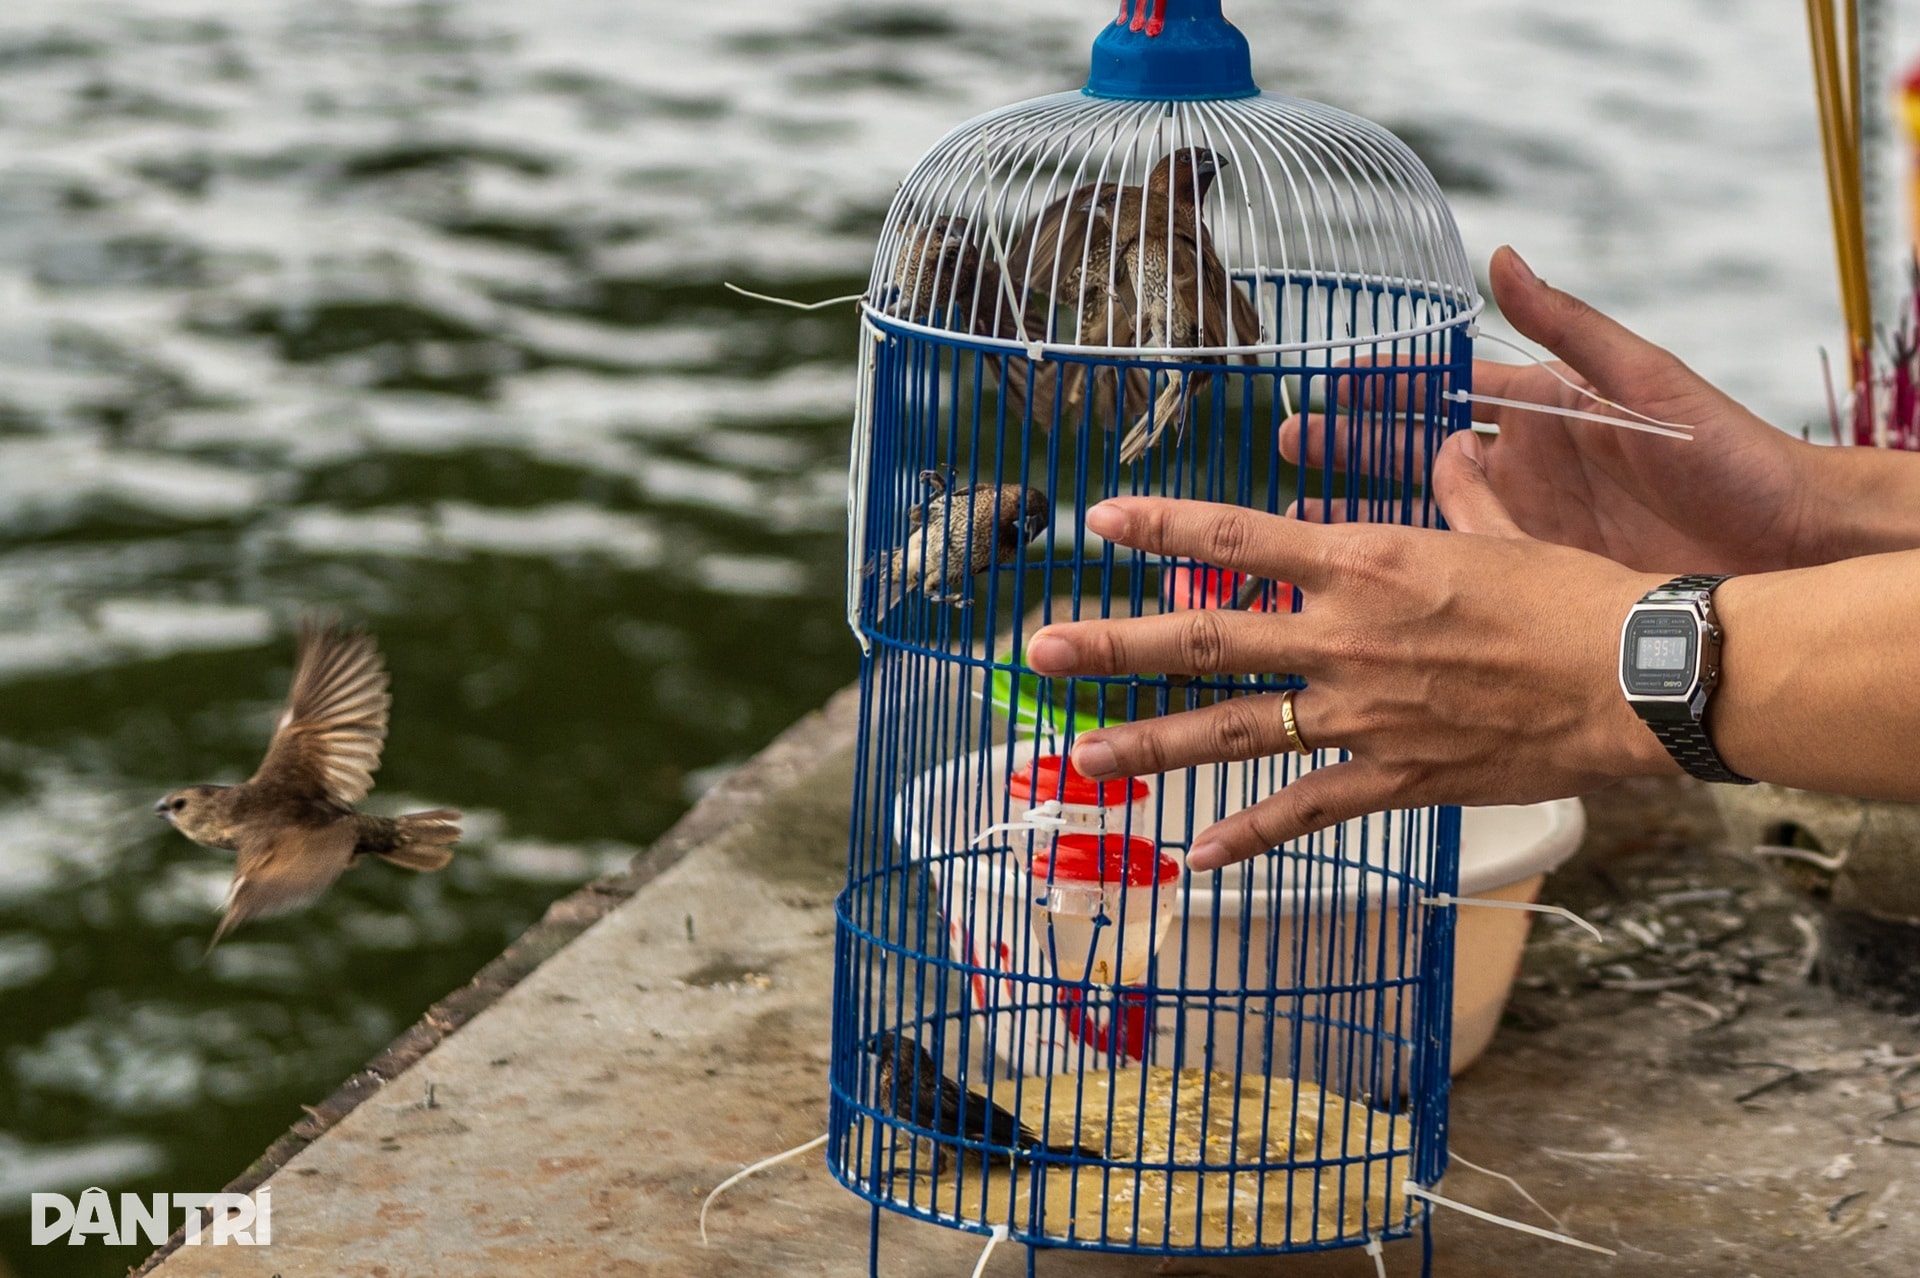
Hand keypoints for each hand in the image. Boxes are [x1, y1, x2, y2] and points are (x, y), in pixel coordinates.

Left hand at [1023, 446, 1676, 870]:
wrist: (1638, 679)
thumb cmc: (1579, 596)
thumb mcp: (1505, 529)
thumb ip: (1459, 494)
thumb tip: (1451, 450)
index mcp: (1366, 562)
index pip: (1238, 535)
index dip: (1162, 526)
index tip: (1098, 520)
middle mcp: (1344, 636)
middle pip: (1203, 637)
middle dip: (1113, 646)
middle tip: (1040, 651)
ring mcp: (1361, 713)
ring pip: (1231, 731)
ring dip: (1148, 743)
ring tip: (1079, 759)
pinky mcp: (1393, 777)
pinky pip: (1303, 811)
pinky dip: (1247, 835)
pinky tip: (1194, 856)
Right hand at [1282, 247, 1825, 573]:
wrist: (1786, 544)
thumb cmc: (1728, 453)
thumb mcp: (1641, 379)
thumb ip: (1567, 325)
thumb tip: (1500, 258)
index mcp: (1548, 410)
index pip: (1449, 387)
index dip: (1390, 383)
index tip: (1330, 378)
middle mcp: (1529, 466)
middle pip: (1420, 450)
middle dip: (1354, 446)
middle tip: (1288, 443)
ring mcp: (1530, 525)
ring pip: (1428, 514)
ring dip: (1369, 509)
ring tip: (1306, 510)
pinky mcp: (1540, 578)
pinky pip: (1465, 568)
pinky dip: (1417, 567)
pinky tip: (1369, 571)